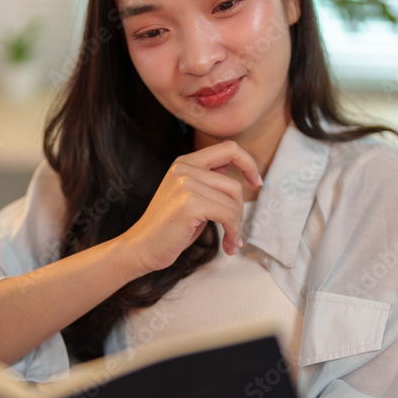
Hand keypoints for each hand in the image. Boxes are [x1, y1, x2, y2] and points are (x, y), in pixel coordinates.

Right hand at [121, 139, 262, 273]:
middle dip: (239, 211)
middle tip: (234, 231)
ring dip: (236, 226)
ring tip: (230, 242)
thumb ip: (210, 182)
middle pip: (234, 184)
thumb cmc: (168, 229)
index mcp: (184, 163)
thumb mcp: (190, 197)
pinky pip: (228, 215)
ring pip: (233, 201)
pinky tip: (228, 245)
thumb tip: (241, 173)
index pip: (229, 148)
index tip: (255, 182)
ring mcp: (186, 184)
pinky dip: (233, 232)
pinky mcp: (190, 204)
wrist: (141, 248)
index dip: (248, 163)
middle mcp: (184, 169)